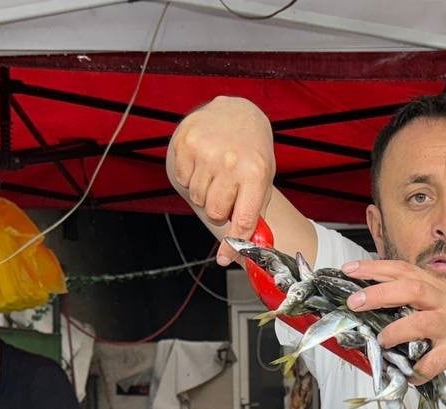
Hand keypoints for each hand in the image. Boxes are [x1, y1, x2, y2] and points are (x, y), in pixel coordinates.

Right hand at [166, 97, 274, 263]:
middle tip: (227, 192)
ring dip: (206, 192)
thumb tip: (243, 249)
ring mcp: (206, 151)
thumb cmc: (251, 152)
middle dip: (220, 210)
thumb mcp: (262, 179)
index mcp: (255, 174)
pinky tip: (204, 162)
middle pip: (215, 212)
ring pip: (198, 197)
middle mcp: (230, 162)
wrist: (237, 113)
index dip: (233, 243)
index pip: (242, 219)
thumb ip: (254, 213)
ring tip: (217, 173)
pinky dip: (192, 177)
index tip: (224, 259)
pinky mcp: (186, 143)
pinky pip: (183, 179)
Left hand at [343, 259, 445, 383]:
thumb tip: (379, 307)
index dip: (376, 267)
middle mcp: (445, 303)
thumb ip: (418, 303)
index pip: (404, 270)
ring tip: (382, 341)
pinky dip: (419, 370)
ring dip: (396, 331)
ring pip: (422, 321)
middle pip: (411, 287)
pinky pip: (435, 361)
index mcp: (438, 290)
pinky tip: (409, 377)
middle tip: (354, 302)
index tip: (350, 270)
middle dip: (379, 293)